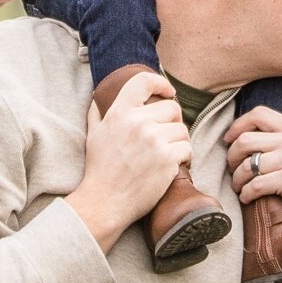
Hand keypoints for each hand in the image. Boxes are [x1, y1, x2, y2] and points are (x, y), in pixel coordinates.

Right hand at [70, 69, 190, 249]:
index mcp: (120, 112)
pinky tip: (174, 164)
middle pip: (172, 107)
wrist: (105, 201)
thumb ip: (97, 113)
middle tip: (167, 135)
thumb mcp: (93, 135)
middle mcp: (138, 122)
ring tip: (169, 152)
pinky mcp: (168, 159)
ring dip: (179, 141)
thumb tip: (96, 97)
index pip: (144, 81)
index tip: (168, 92)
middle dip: (173, 120)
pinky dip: (184, 157)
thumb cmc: (99, 169)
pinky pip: (187, 149)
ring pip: (183, 129)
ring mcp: (155, 140)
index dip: (161, 83)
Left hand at [224, 106, 281, 231]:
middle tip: (233, 170)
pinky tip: (249, 199)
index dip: (238, 125)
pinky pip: (254, 185)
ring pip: (246, 164)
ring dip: (237, 179)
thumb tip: (260, 136)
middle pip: (245, 139)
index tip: (229, 140)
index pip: (259, 114)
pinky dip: (246, 194)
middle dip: (232, 156)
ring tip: (240, 188)